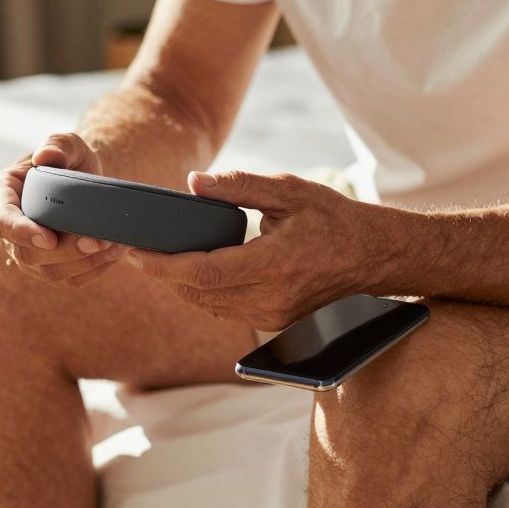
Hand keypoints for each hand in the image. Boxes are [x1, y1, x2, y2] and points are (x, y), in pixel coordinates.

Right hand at [0, 132, 126, 286]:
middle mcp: (9, 229)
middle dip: (64, 251)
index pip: (1, 220)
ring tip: (114, 245)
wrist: (84, 185)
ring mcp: (28, 252)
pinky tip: (115, 253)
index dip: (21, 232)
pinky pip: (70, 278)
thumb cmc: (69, 161)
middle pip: (26, 253)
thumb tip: (45, 156)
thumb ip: (58, 144)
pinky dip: (94, 269)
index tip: (48, 238)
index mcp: (2, 194)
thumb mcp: (67, 144)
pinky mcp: (50, 268)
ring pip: (49, 271)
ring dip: (83, 262)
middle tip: (97, 241)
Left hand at [124, 170, 385, 330]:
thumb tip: (194, 183)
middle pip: (199, 294)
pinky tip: (187, 273)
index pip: (204, 273)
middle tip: (133, 252)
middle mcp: (272, 298)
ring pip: (209, 307)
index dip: (163, 266)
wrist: (375, 257)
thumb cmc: (333, 218)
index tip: (134, 253)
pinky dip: (201, 294)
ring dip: (178, 286)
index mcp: (275, 264)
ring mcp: (275, 317)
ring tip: (153, 261)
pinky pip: (226, 311)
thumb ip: (240, 186)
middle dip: (161, 275)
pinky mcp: (276, 324)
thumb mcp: (289, 191)